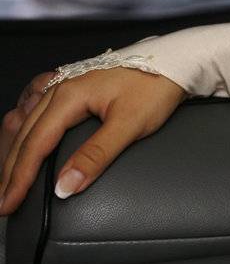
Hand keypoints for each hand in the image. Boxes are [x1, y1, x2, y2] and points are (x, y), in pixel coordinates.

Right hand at [0, 66, 186, 215]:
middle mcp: (60, 87)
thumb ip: (96, 156)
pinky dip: (26, 128)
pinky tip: (24, 136)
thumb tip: (64, 187)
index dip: (19, 178)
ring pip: (27, 122)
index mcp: (68, 96)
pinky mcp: (75, 84)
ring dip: (15, 151)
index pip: (34, 145)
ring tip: (8, 176)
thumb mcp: (130, 125)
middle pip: (24, 135)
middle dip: (10, 171)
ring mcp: (66, 84)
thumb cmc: (157, 87)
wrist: (177, 59)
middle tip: (3, 201)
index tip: (8, 204)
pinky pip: (37, 108)